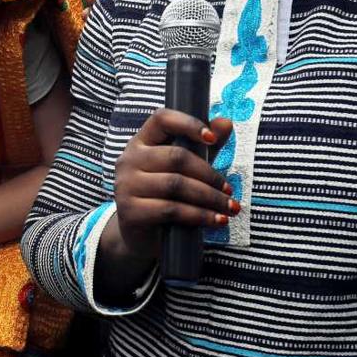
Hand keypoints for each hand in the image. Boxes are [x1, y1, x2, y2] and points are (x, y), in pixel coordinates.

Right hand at [113, 111, 236, 262]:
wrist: (141, 237)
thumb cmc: (165, 197)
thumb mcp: (185, 170)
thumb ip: (204, 148)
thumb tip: (226, 123)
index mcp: (141, 142)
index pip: (161, 119)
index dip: (188, 124)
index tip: (212, 139)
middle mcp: (129, 160)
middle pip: (176, 156)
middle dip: (209, 175)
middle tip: (229, 190)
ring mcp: (126, 186)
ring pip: (176, 185)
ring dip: (210, 198)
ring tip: (229, 208)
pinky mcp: (130, 212)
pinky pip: (171, 209)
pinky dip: (199, 215)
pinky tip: (216, 220)